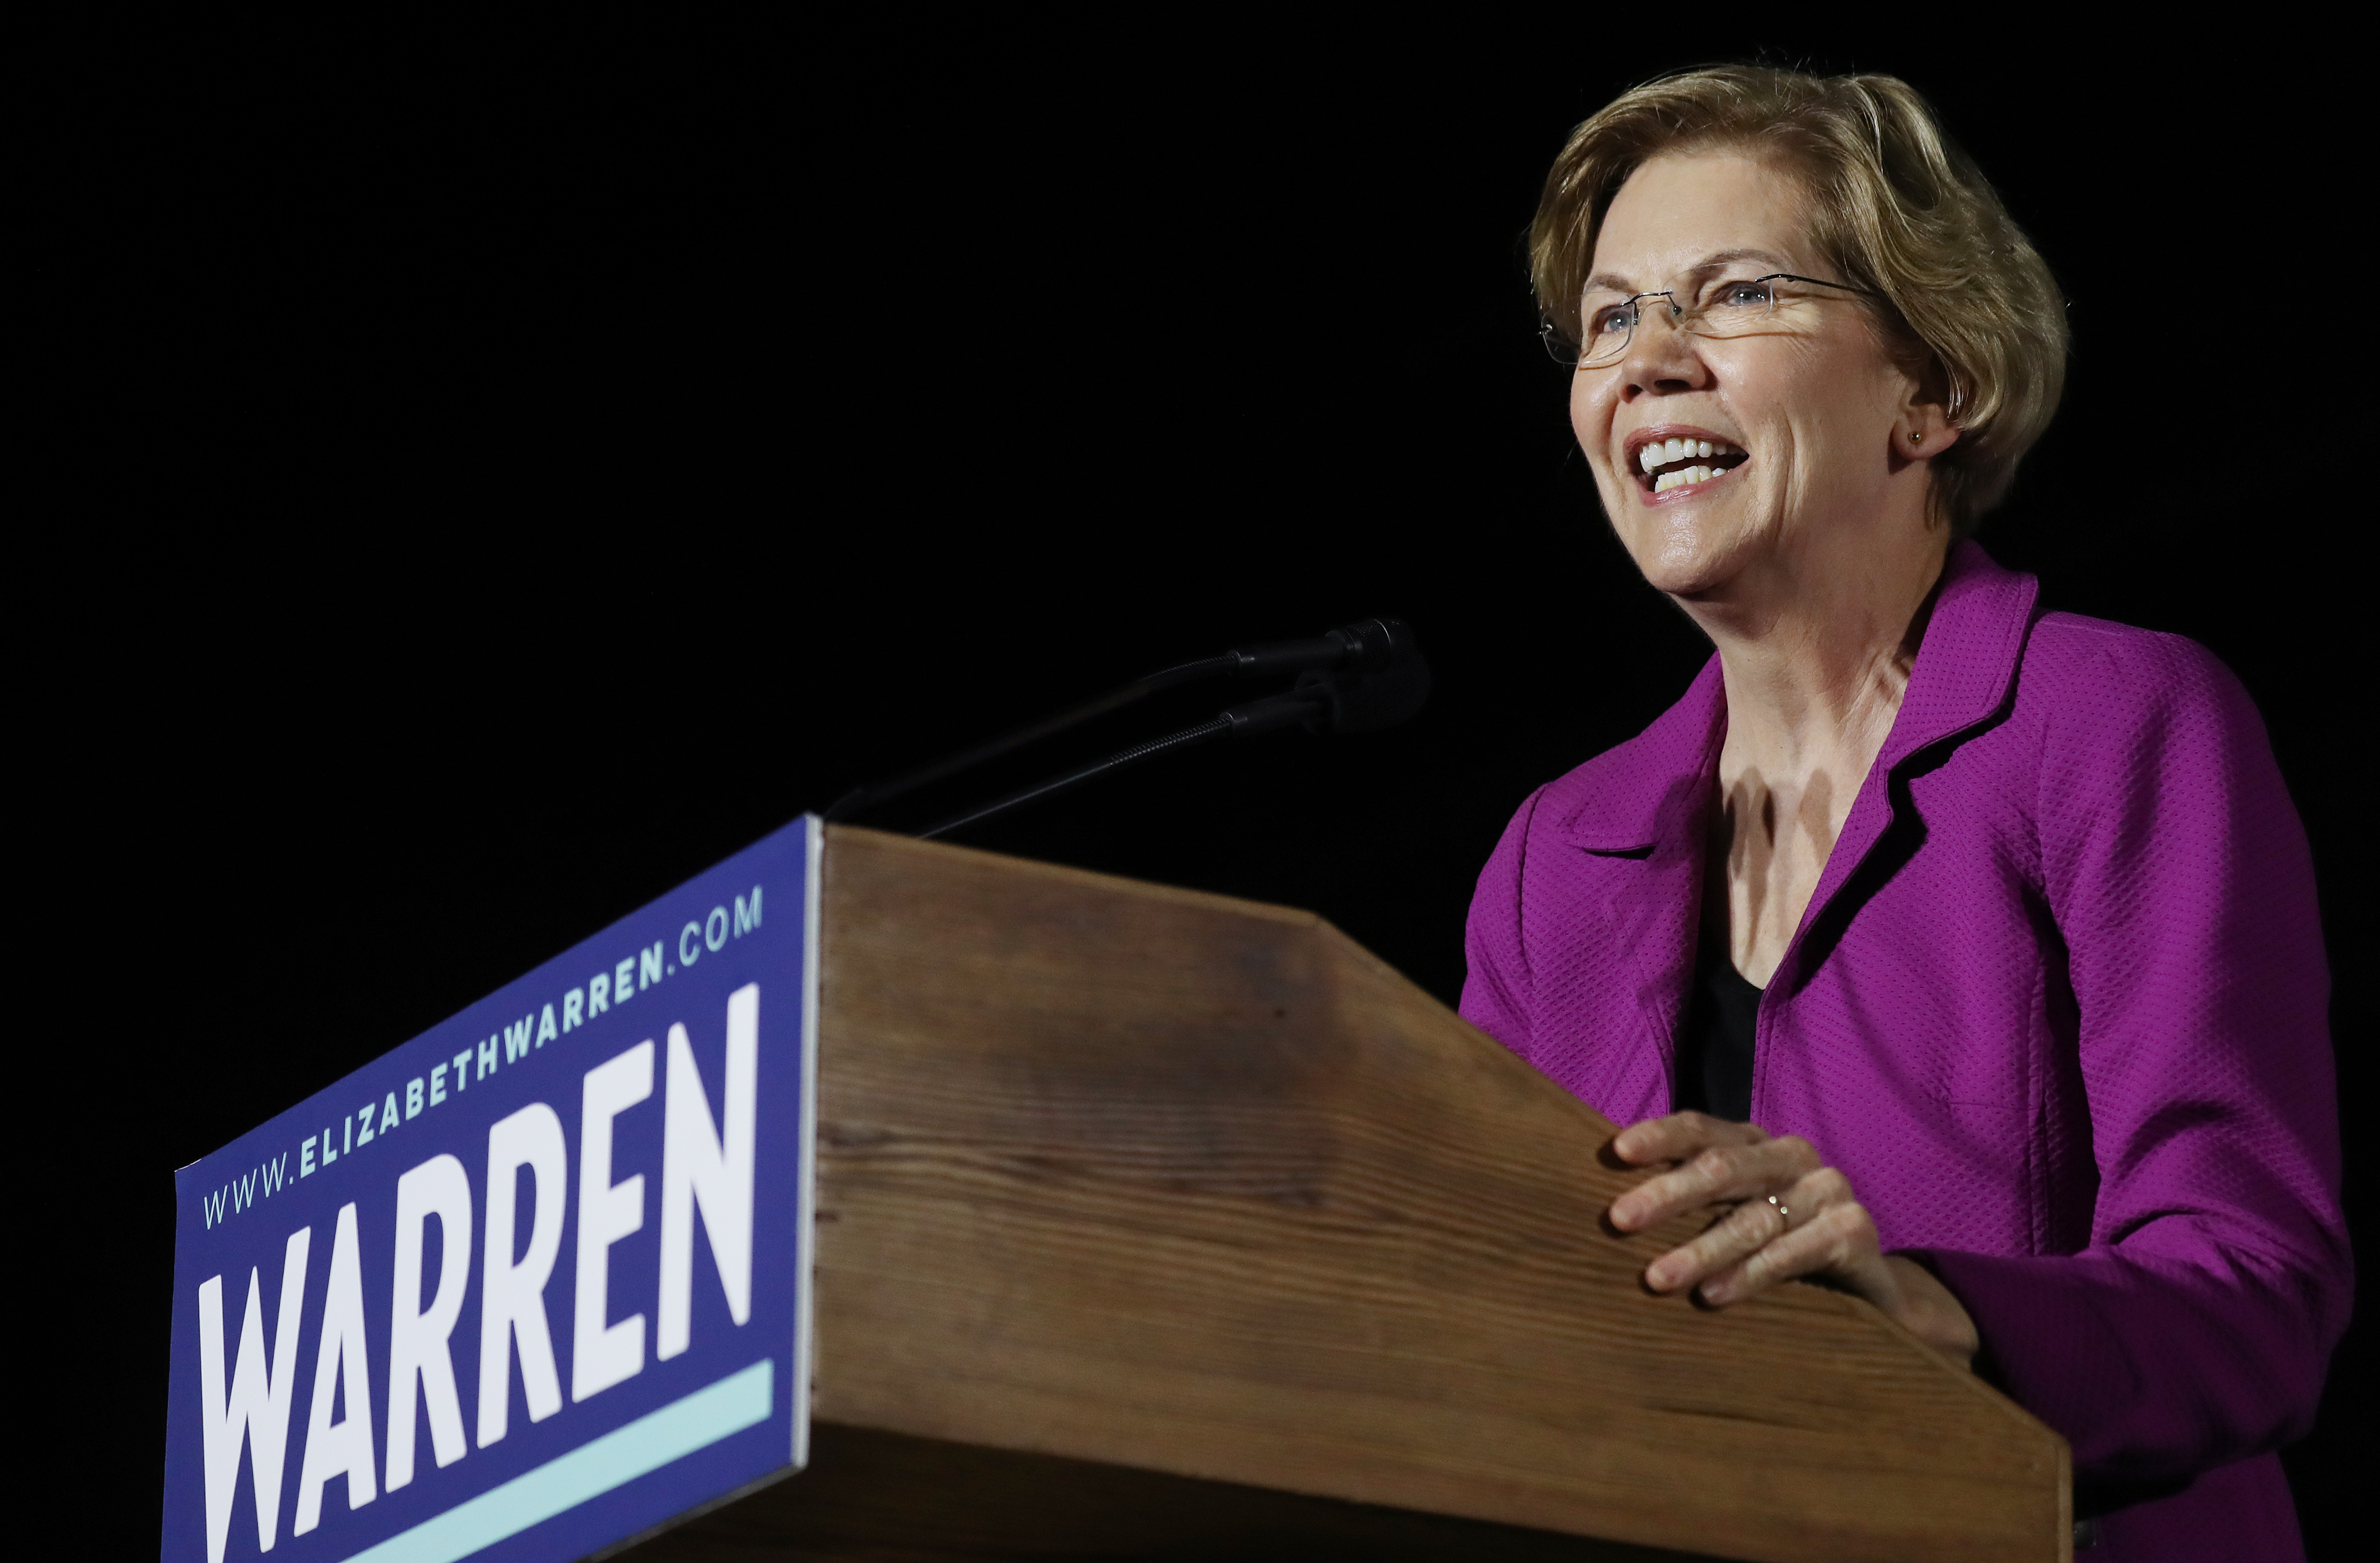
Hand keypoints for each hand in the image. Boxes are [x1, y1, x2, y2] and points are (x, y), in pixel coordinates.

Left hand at [1606, 1112, 1978, 1367]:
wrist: (1870, 1285)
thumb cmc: (1780, 1244)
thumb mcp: (1734, 1215)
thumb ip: (1688, 1203)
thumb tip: (1610, 1214)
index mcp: (1754, 1143)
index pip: (1700, 1129)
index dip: (1658, 1136)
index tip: (1615, 1152)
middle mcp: (1791, 1156)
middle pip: (1722, 1169)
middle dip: (1667, 1194)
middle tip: (1618, 1220)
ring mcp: (1827, 1189)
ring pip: (1753, 1218)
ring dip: (1700, 1250)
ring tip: (1656, 1278)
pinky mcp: (1854, 1230)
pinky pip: (1793, 1252)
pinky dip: (1749, 1275)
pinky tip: (1713, 1296)